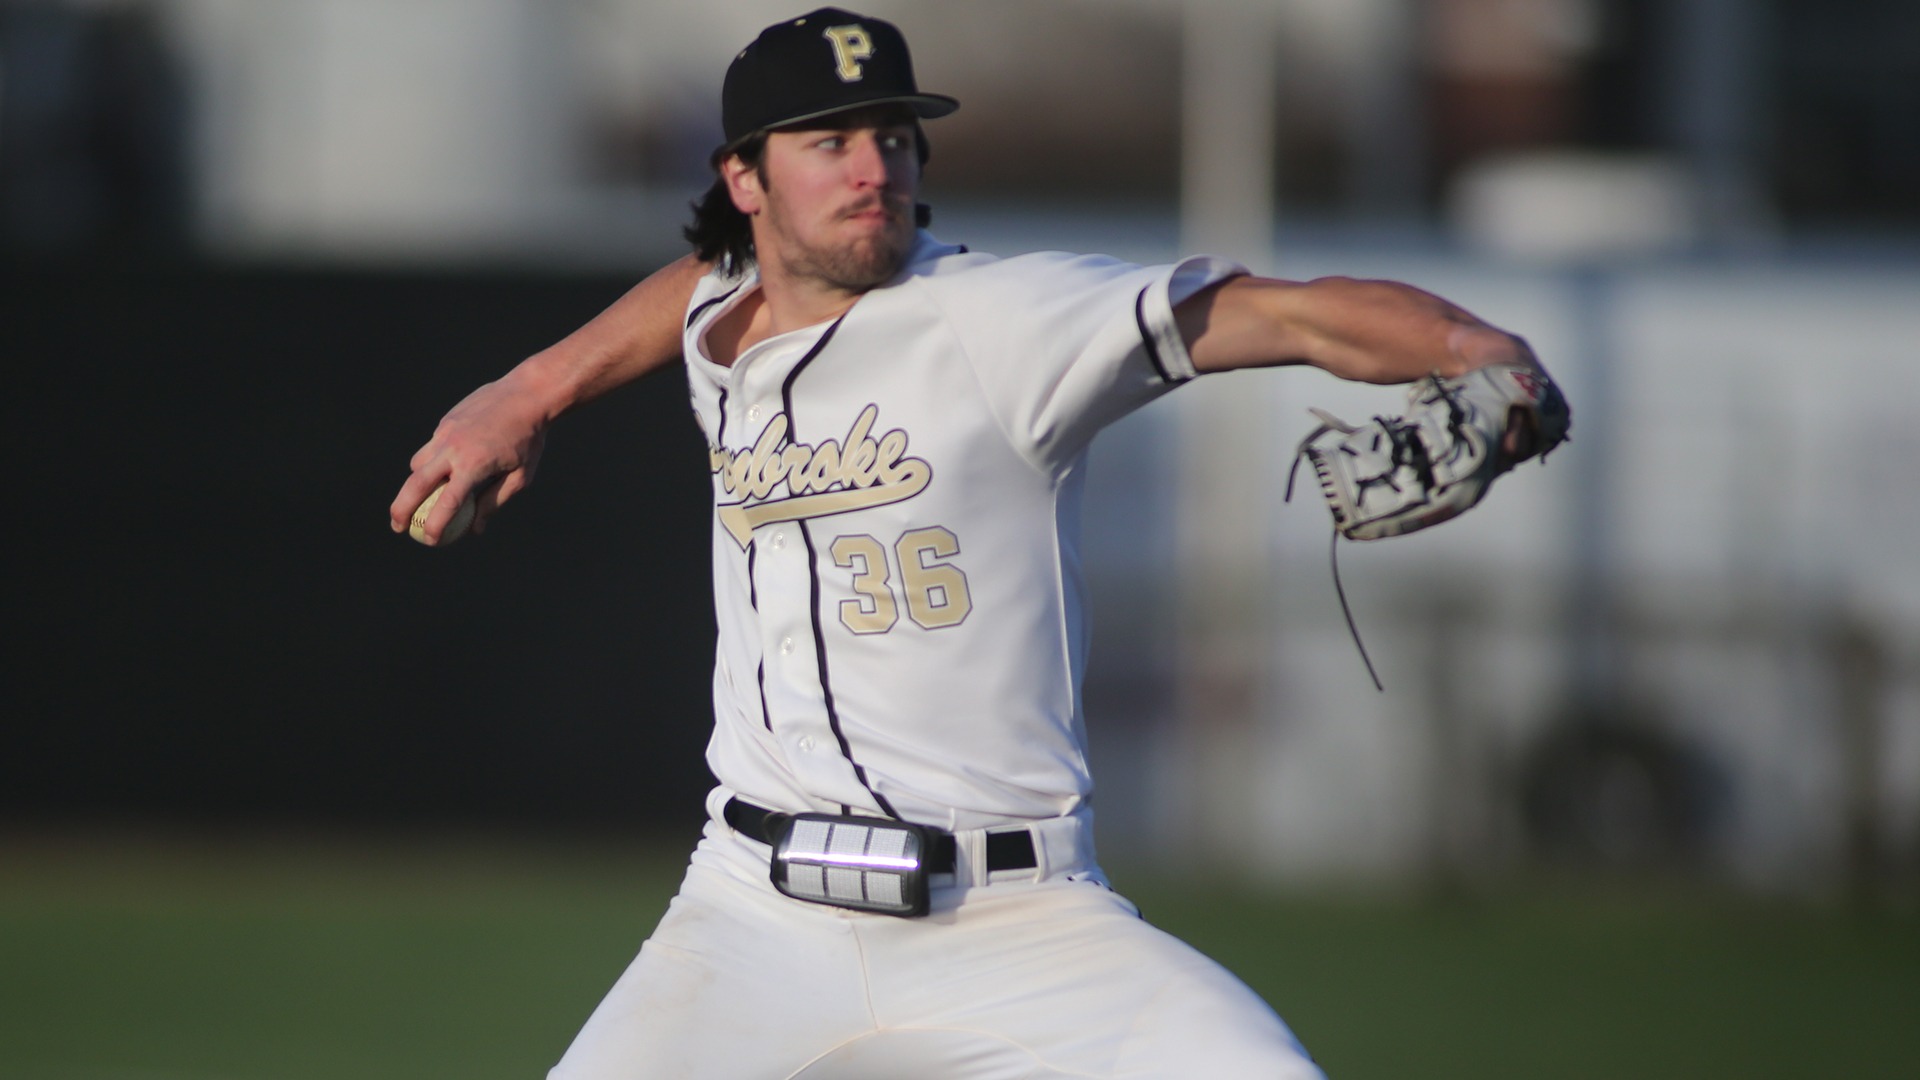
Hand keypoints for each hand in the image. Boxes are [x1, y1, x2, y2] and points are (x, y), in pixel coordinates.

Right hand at [388, 370, 551, 543]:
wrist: (527, 395)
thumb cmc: (529, 440)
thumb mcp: (520, 477)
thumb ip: (494, 502)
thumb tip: (474, 530)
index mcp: (474, 465)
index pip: (447, 502)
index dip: (435, 525)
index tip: (429, 540)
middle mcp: (454, 448)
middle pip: (415, 484)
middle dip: (401, 509)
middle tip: (398, 527)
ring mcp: (446, 432)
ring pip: (418, 464)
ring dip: (416, 484)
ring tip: (422, 499)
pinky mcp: (446, 422)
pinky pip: (431, 447)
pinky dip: (432, 461)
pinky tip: (447, 466)